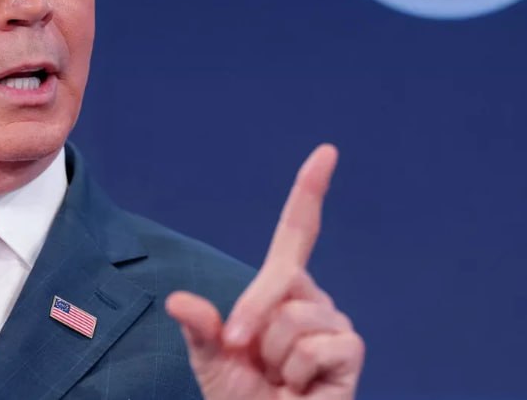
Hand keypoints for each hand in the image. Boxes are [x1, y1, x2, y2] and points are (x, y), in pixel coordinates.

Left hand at [166, 144, 364, 398]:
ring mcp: (334, 323)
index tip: (326, 152)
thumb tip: (177, 300)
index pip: (298, 232)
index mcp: (281, 290)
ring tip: (281, 380)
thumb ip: (200, 329)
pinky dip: (296, 374)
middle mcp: (312, 299)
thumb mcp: (212, 361)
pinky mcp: (350, 350)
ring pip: (292, 318)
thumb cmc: (244, 399)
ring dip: (274, 356)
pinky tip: (301, 389)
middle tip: (243, 354)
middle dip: (252, 317)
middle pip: (280, 279)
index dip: (310, 191)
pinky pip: (312, 346)